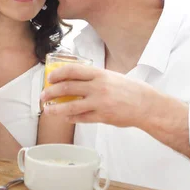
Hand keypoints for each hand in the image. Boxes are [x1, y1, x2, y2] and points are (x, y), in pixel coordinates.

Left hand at [40, 64, 154, 127]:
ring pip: (70, 107)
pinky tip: (66, 118)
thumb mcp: (111, 76)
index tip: (49, 78)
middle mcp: (98, 87)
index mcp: (99, 74)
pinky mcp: (102, 117)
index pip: (72, 71)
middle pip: (66, 88)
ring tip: (48, 111)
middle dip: (50, 92)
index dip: (57, 74)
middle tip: (43, 96)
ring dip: (56, 109)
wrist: (146, 105)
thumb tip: (73, 79)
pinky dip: (71, 118)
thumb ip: (93, 78)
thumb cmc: (129, 89)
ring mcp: (99, 103)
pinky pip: (81, 118)